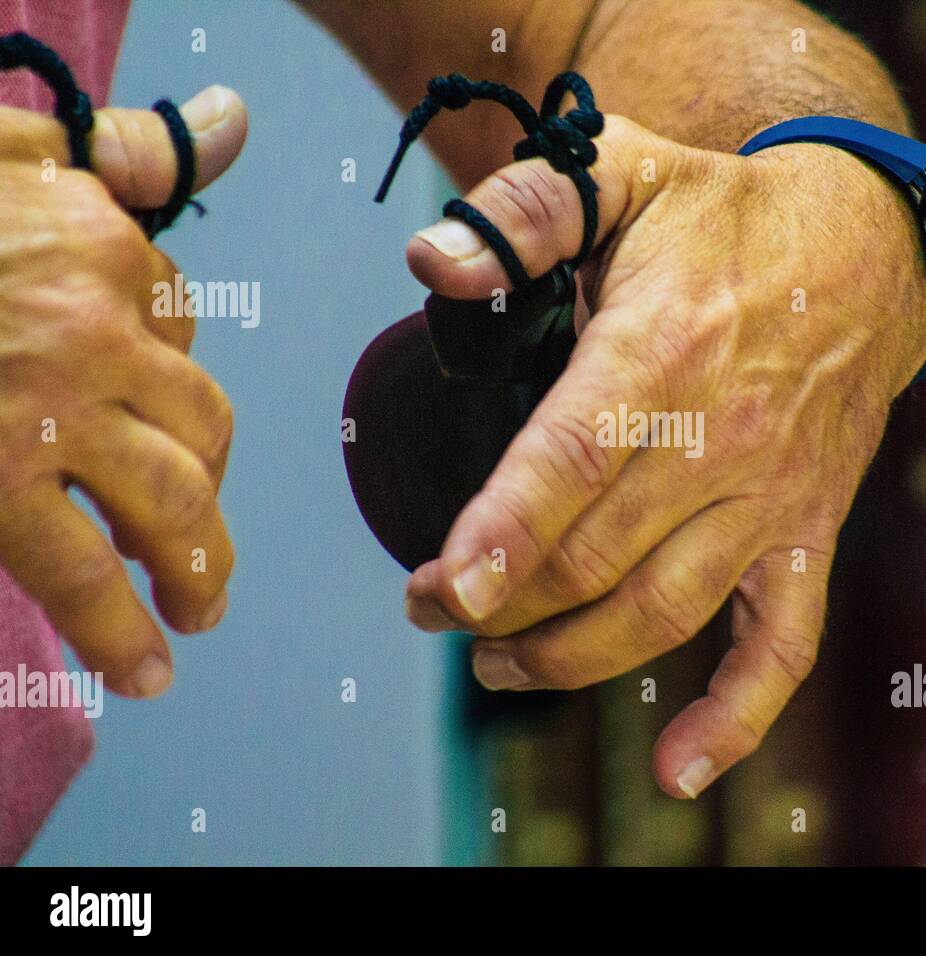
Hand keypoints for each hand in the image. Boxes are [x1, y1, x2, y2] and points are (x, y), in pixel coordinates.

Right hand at [0, 86, 247, 697]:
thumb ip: (105, 151)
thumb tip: (233, 124)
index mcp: (97, 245)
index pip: (179, 324)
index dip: (169, 374)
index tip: (155, 413)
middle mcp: (94, 329)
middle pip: (204, 426)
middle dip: (211, 484)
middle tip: (203, 543)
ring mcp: (42, 412)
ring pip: (168, 504)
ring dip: (195, 566)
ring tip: (198, 611)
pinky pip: (75, 572)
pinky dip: (114, 631)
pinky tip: (140, 670)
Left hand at [403, 115, 925, 796]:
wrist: (866, 253)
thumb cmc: (725, 220)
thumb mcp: (625, 171)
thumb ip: (524, 210)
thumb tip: (429, 260)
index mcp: (665, 351)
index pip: (574, 458)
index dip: (506, 531)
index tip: (446, 587)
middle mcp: (723, 441)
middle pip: (596, 556)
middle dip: (499, 601)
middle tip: (433, 607)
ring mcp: (772, 500)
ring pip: (661, 614)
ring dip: (567, 658)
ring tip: (496, 661)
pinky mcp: (807, 535)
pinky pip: (781, 647)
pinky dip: (735, 718)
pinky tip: (676, 769)